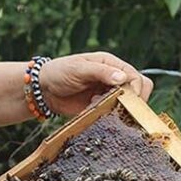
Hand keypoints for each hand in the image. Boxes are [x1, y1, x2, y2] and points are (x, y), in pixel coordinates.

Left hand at [38, 52, 153, 115]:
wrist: (42, 90)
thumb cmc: (59, 72)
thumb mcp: (79, 69)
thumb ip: (101, 72)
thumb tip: (122, 78)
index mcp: (111, 64)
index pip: (135, 76)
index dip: (135, 89)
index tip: (127, 100)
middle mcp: (113, 78)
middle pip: (138, 89)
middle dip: (134, 101)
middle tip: (122, 108)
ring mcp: (108, 94)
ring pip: (128, 104)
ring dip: (121, 109)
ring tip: (104, 107)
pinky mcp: (101, 107)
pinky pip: (114, 113)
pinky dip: (110, 115)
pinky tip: (95, 111)